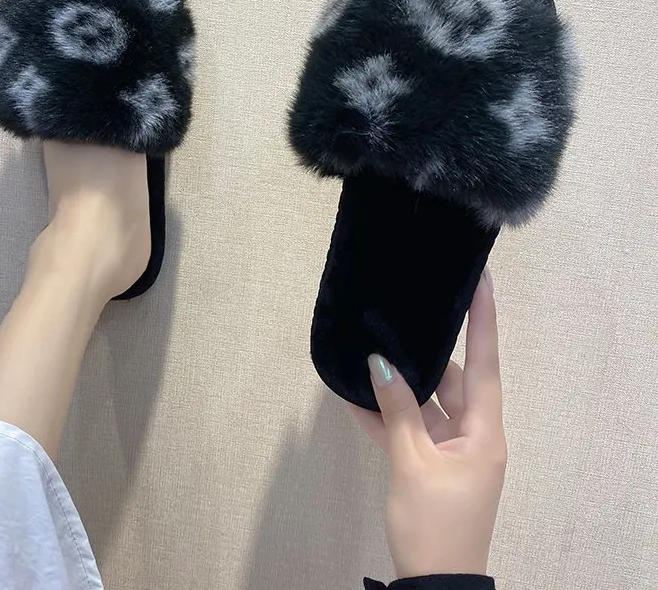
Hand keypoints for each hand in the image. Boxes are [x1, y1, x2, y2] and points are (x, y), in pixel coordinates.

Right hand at [350, 269, 505, 578]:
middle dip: (427, 352)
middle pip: (453, 380)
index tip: (481, 282)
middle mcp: (473, 434)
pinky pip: (410, 431)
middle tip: (406, 315)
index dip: (483, 321)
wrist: (434, 587)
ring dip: (400, 387)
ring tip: (373, 350)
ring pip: (427, 404)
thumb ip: (397, 409)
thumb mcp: (412, 463)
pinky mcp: (432, 466)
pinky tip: (355, 399)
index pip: (486, 363)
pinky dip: (388, 418)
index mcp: (483, 430)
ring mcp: (452, 450)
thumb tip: (379, 363)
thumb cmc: (433, 521)